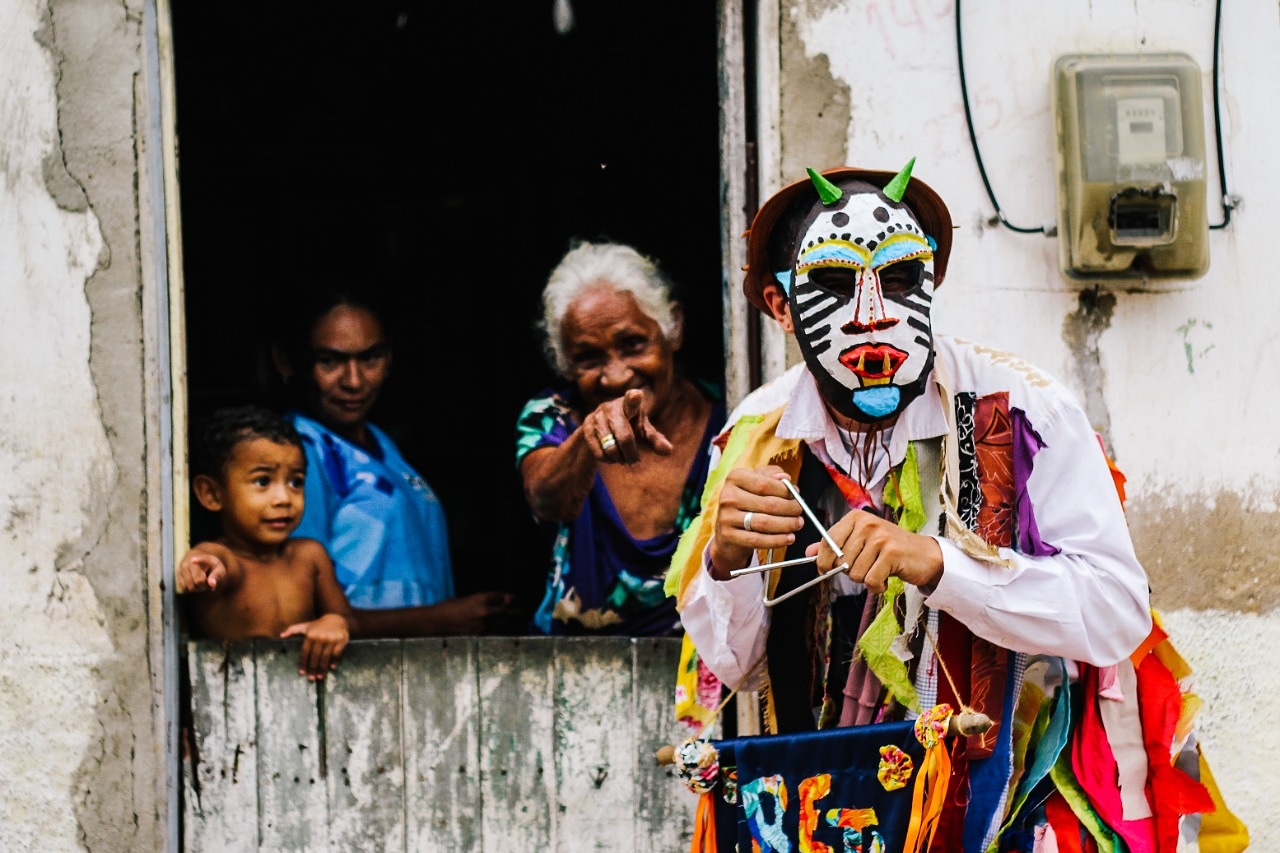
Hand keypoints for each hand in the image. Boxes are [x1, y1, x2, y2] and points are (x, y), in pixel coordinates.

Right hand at [176, 551, 226, 593]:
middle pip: (197, 582)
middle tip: (208, 582)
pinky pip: (184, 589)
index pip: (200, 561)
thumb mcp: (218, 568)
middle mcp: (188, 564)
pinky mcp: (177, 577)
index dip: (198, 560)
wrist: (198, 559)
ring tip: (201, 582)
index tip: (193, 560)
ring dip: (197, 589)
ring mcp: (181, 570)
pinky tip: (194, 584)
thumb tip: (212, 585)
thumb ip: (217, 575)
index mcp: (200, 559)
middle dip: (204, 586)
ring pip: (189, 588)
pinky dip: (190, 590)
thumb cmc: (210, 566)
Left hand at [281, 614, 349, 679]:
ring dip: (322, 668)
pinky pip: (337, 653)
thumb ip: (292, 630)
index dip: (303, 663)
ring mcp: (331, 638)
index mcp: (310, 635)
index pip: (305, 652)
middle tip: (311, 678)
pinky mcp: (341, 640)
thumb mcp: (305, 626)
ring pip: (325, 656)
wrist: (336, 617)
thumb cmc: (318, 625)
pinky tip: (332, 667)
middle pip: (315, 656)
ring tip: (320, 677)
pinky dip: (334, 661)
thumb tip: (281, 636)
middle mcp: (320, 637)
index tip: (302, 672)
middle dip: (313, 668)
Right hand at [434, 592, 523, 635]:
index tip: (515, 601)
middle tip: (522, 612)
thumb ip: (483, 602)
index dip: (511, 599)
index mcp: (482, 598)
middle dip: (518, 611)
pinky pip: (500, 635)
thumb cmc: (448, 609)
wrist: (435, 623)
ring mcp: (484, 625)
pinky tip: (513, 635)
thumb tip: (497, 604)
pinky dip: (507, 634)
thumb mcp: (467, 599)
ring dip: (517, 624)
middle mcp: (486, 611)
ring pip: (509, 624)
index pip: (505, 597)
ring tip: (523, 624)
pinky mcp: (481, 637)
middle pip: (511, 610)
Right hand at [581, 388, 672, 464]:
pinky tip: (611, 458)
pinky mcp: (586, 428)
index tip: (637, 395)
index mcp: (629, 404)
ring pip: (610, 447)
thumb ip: (656, 440)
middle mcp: (611, 407)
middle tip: (635, 461)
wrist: (600, 427)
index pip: (632, 400)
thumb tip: (668, 451)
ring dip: (620, 458)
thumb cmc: (629, 427)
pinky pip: (599, 452)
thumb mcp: (643, 432)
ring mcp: (596, 417)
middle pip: (625, 437)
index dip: (633, 399)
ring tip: (623, 459)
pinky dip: (608, 460)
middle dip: (631, 453)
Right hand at [707, 465, 803, 579]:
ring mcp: (726, 517)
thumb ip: (772, 475)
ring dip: (787, 525)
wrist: (727, 528)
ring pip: (764, 523)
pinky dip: (777, 540)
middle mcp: (728, 496)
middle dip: (790, 509)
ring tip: (797, 524)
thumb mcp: (757, 481)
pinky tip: (788, 538)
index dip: (785, 491)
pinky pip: (758, 540)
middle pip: (768, 504)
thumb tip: (785, 478)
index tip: (796, 495)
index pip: (766, 484)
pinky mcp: (728, 535)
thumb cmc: (747, 501)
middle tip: (799, 511)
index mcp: (735, 477)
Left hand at [807, 510, 942, 593]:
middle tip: (867, 567)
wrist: (924, 555)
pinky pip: (871, 580)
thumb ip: (835, 546)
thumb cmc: (890, 549)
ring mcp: (880, 537)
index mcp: (855, 518)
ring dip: (866, 580)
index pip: (827, 541)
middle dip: (851, 572)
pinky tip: (885, 579)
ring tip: (879, 571)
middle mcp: (867, 524)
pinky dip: (877, 586)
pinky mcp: (891, 553)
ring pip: (855, 573)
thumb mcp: (860, 542)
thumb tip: (809, 552)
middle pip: (841, 561)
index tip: (825, 569)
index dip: (823, 560)